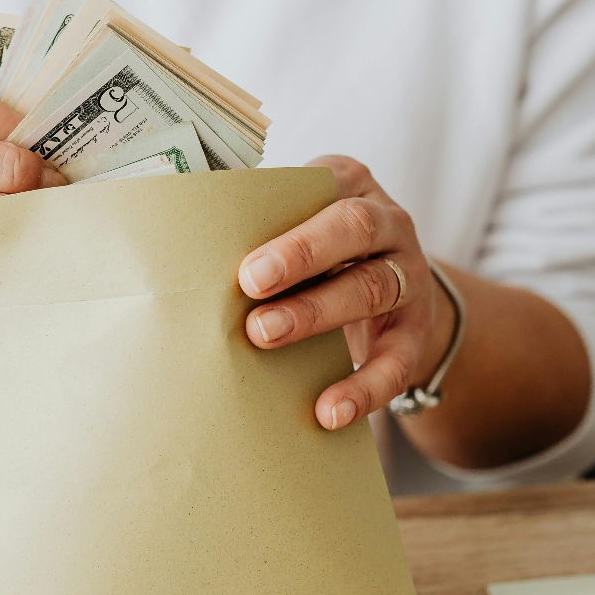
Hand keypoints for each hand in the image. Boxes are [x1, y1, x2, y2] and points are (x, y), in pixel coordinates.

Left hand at [238, 156, 454, 430]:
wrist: (393, 306)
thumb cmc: (320, 258)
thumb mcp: (297, 229)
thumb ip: (256, 229)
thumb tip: (180, 253)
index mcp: (351, 186)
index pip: (327, 183)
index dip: (288, 213)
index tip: (245, 252)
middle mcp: (390, 225)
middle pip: (354, 228)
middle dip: (301, 254)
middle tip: (249, 282)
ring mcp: (409, 279)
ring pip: (371, 288)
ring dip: (316, 313)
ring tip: (264, 334)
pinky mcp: (414, 335)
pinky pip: (396, 362)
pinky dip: (363, 388)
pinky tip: (329, 411)